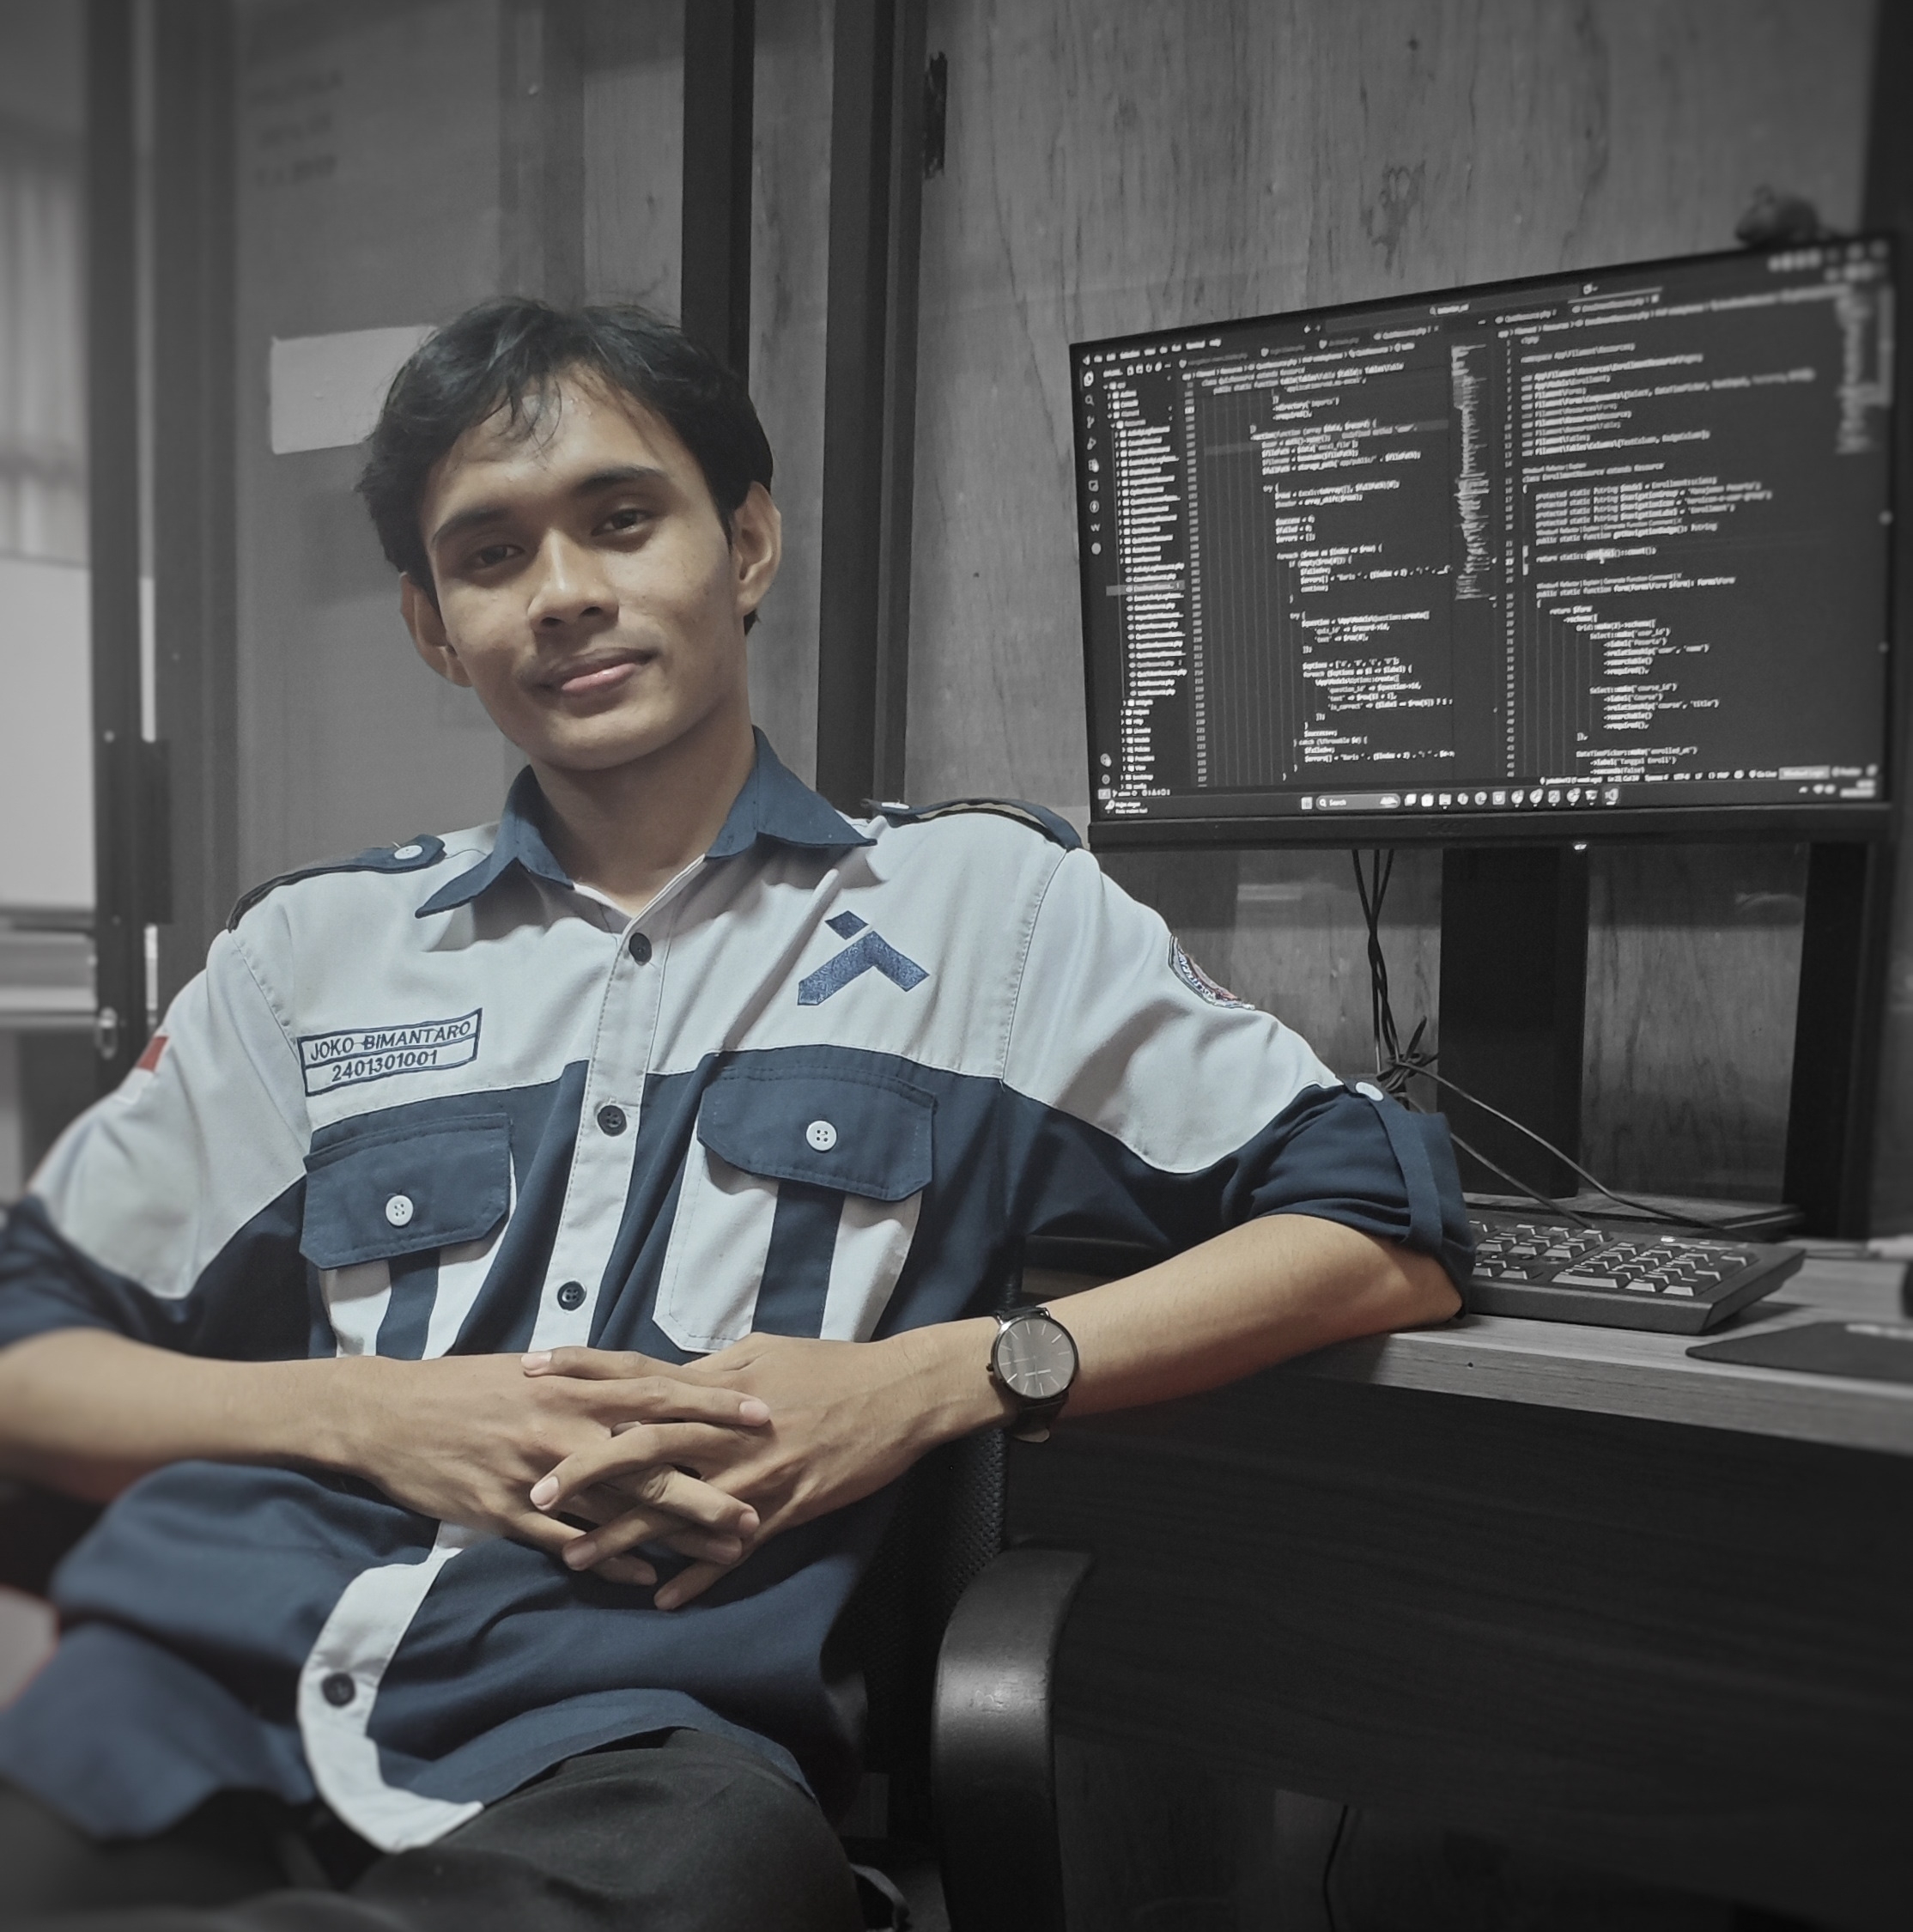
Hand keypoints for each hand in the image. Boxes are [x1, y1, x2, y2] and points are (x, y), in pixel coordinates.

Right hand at [333, 1351, 769, 1582]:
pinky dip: (608, 1559)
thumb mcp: (534, 1370)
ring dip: (675, 1534)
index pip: (661, 1394)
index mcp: (574, 1385)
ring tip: (724, 1552)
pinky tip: (646, 1577)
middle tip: (759, 1506)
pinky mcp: (504, 1511)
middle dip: (710, 1485)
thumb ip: (590, 1382)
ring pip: (617, 1508)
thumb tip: (644, 1384)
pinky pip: (565, 1541)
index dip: (714, 1407)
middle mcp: (562, 1426)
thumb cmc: (468, 1386)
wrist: (389, 1413)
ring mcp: (535, 1473)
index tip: (765, 1418)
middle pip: (652, 1460)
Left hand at [524, 1326, 991, 1605]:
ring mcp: (755, 1474)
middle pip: (645, 1447)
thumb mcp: (763, 1351)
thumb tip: (665, 1377)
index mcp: (718, 1384)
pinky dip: (696, 1578)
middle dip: (588, 1469)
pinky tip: (660, 1599)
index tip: (533, 1370)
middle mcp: (729, 1429)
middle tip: (538, 1491)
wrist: (897, 1396)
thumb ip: (709, 1368)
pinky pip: (732, 1552)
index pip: (639, 1373)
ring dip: (625, 1537)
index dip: (585, 1371)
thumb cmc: (830, 1366)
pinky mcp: (784, 1510)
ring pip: (678, 1509)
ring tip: (575, 1557)